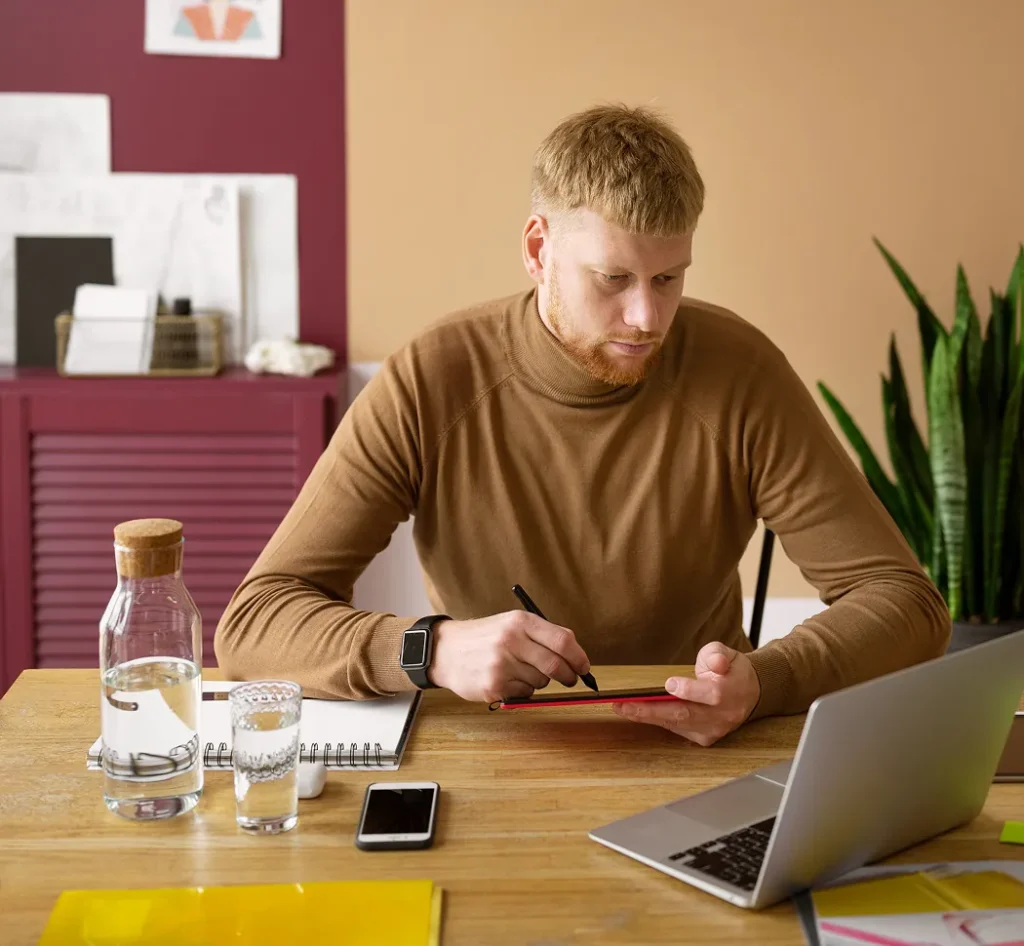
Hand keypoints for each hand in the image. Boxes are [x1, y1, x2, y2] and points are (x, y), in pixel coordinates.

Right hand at [428, 611, 590, 702]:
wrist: (445, 650)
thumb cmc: (485, 637)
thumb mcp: (512, 624)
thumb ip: (542, 635)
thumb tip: (576, 656)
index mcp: (520, 622)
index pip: (563, 640)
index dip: (579, 657)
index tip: (583, 666)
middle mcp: (511, 641)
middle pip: (556, 665)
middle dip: (568, 676)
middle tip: (569, 679)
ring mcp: (501, 665)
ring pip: (541, 682)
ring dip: (539, 681)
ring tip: (519, 670)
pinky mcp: (493, 686)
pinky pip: (524, 693)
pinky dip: (522, 690)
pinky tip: (506, 679)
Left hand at [612, 642, 760, 746]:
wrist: (749, 693)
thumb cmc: (731, 670)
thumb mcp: (726, 653)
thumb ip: (718, 655)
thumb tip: (717, 663)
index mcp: (729, 693)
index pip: (709, 694)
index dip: (689, 689)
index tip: (669, 684)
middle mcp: (721, 716)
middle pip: (684, 715)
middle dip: (651, 711)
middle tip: (624, 705)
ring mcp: (712, 730)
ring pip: (676, 724)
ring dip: (647, 717)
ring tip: (622, 708)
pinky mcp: (704, 738)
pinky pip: (676, 729)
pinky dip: (657, 720)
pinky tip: (637, 713)